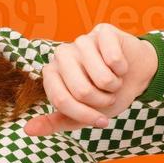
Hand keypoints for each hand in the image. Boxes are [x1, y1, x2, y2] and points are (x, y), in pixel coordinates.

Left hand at [23, 23, 159, 135]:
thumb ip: (54, 122)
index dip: (85, 115)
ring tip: (114, 80)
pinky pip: (114, 60)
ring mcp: (81, 41)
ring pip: (101, 77)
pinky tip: (121, 65)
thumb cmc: (105, 94)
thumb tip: (27, 130)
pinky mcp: (102, 32)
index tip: (101, 121)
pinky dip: (123, 69)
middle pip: (81, 91)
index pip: (62, 101)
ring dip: (114, 85)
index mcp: (51, 74)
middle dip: (102, 100)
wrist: (135, 75)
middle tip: (107, 95)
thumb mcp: (81, 115)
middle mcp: (61, 55)